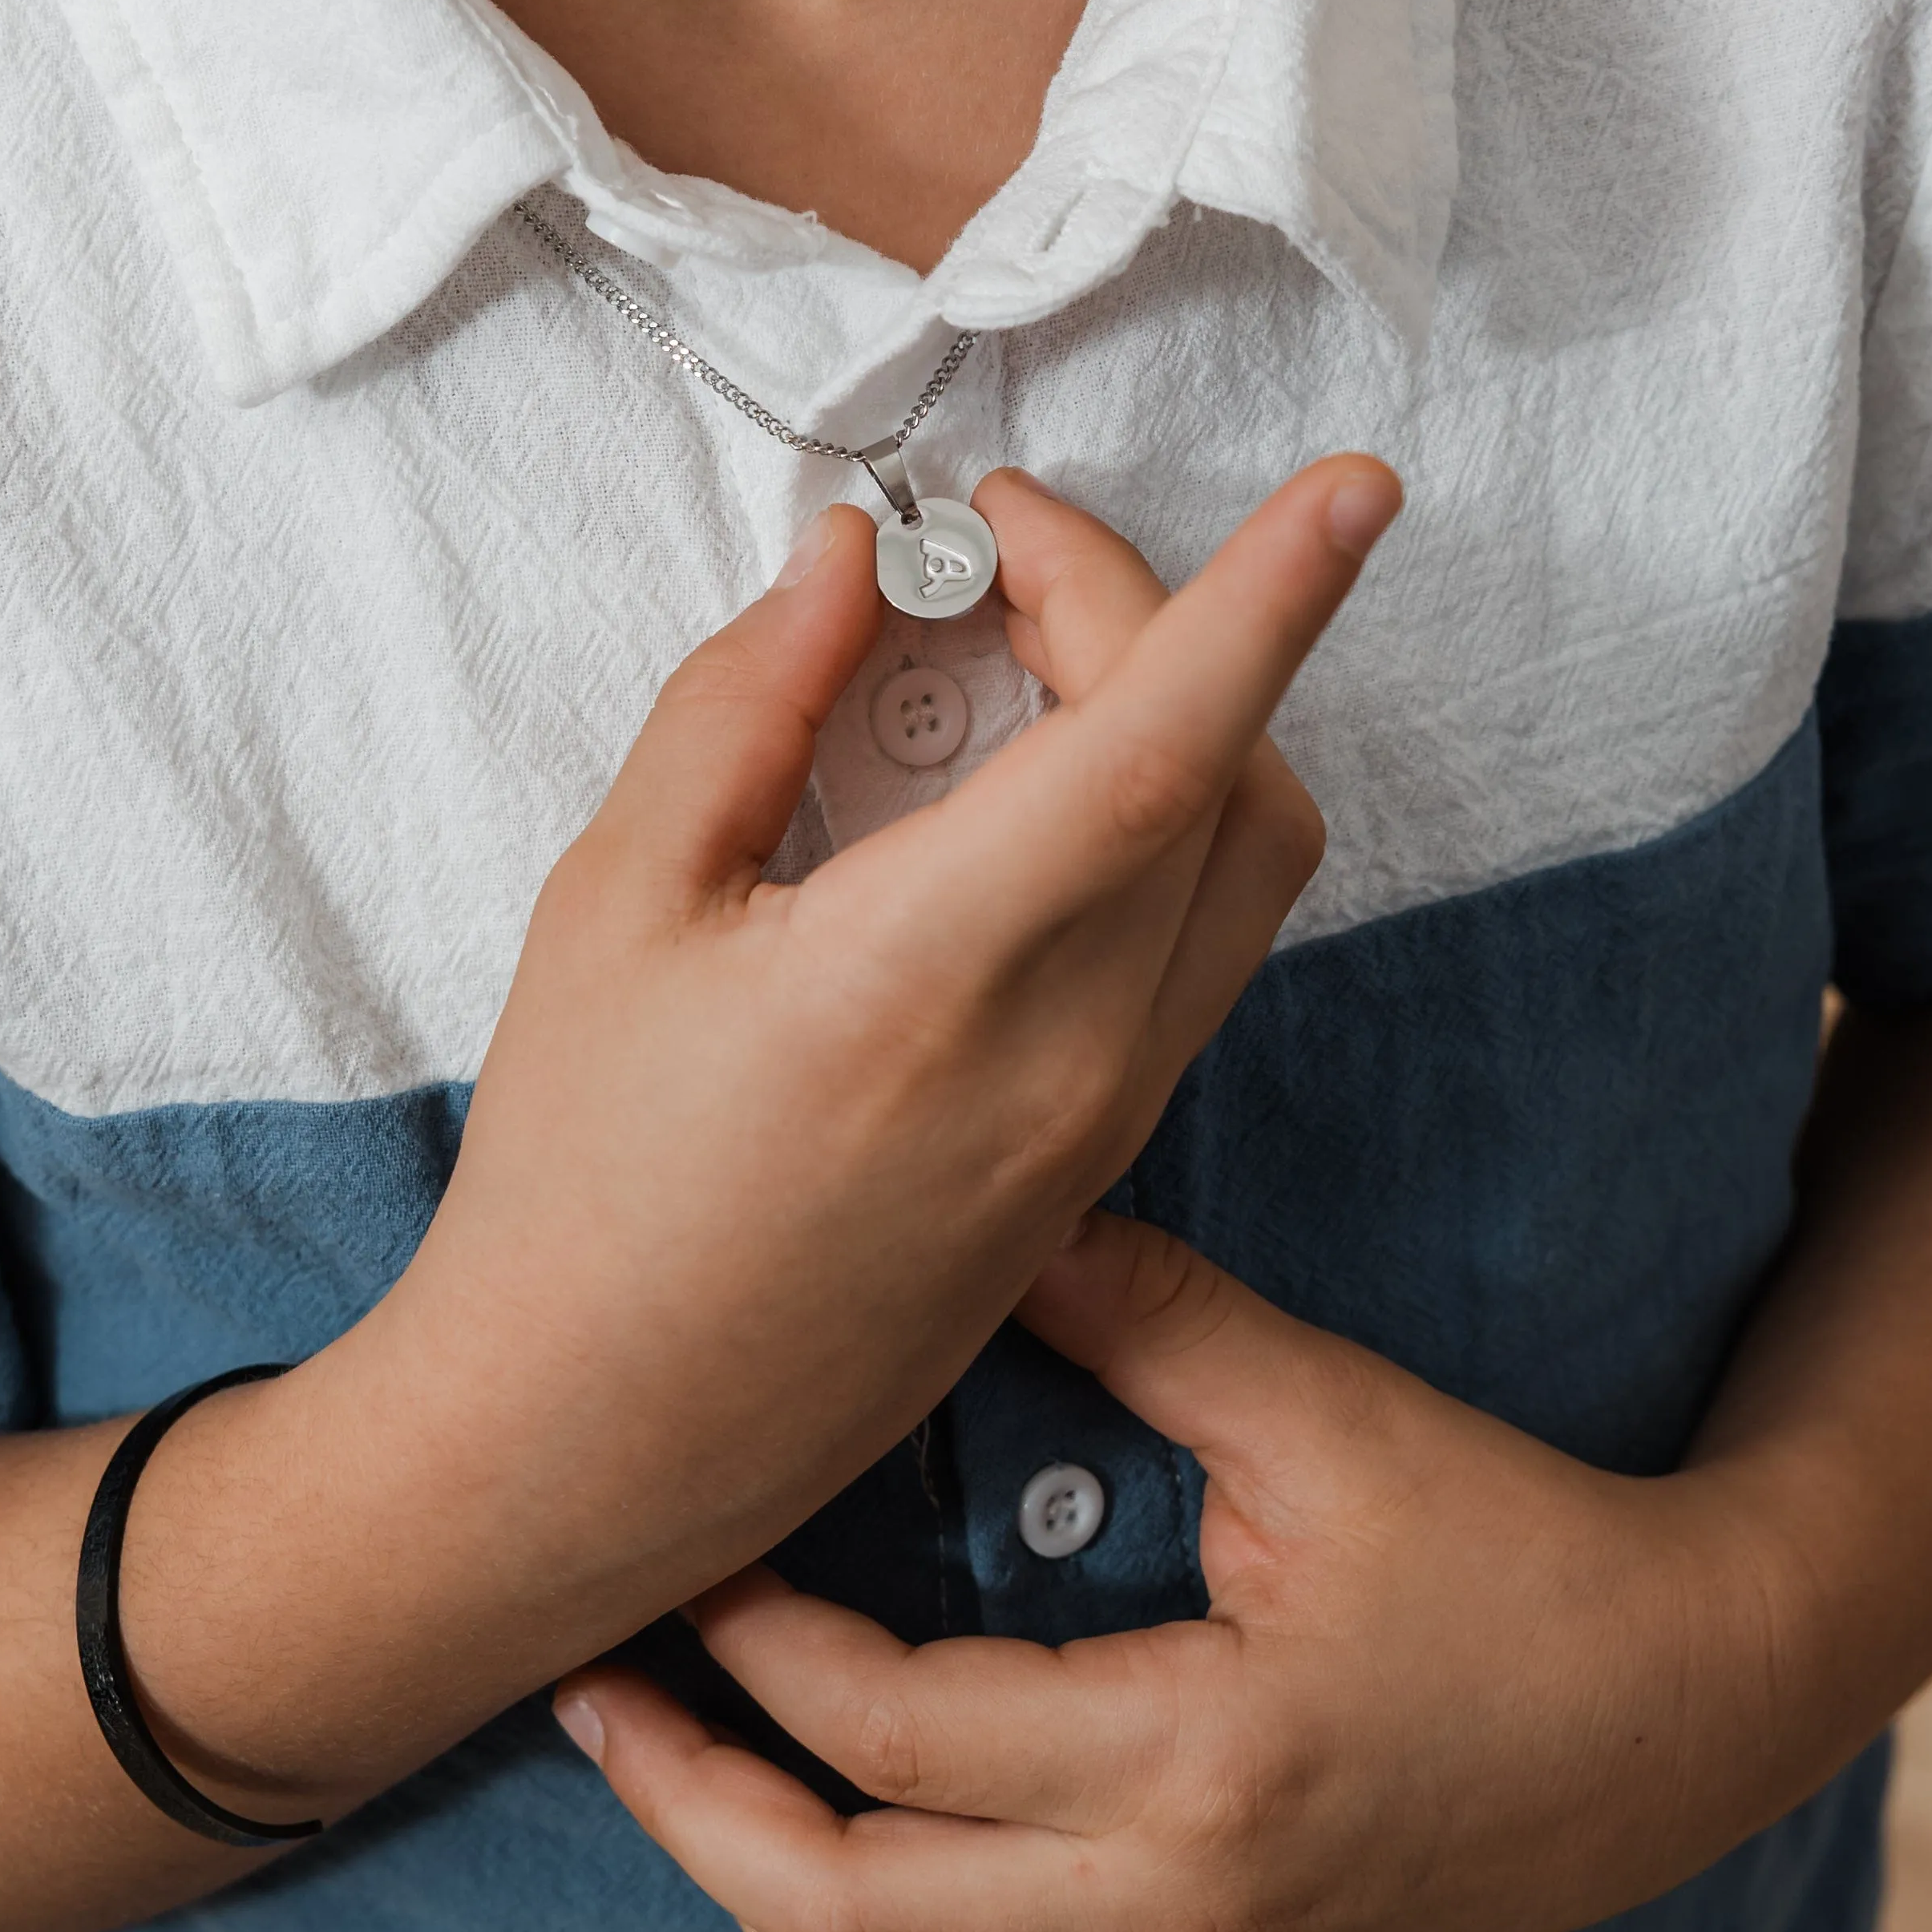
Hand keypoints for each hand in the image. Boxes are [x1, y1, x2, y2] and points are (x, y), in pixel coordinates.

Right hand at [329, 461, 1400, 1716]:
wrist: (591, 1443)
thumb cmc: (575, 1175)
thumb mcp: (616, 902)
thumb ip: (747, 704)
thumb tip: (852, 564)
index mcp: (928, 976)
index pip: (1157, 748)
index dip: (1265, 599)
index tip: (1356, 488)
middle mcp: (1064, 1057)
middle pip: (1226, 780)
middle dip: (1157, 618)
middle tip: (997, 557)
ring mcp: (1101, 1124)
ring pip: (1240, 870)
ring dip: (1180, 727)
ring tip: (1011, 670)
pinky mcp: (1099, 1166)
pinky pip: (1193, 956)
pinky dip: (1157, 834)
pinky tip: (1016, 810)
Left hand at [553, 1213, 1816, 1931]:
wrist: (1683, 1709)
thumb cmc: (1509, 1547)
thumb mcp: (1330, 1414)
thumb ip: (1145, 1311)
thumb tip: (990, 1214)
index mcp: (1195, 1773)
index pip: (892, 1737)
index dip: (758, 1644)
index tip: (686, 1547)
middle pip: (848, 1929)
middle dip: (692, 1810)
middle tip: (592, 1692)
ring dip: (765, 1913)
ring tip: (684, 1779)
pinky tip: (832, 1876)